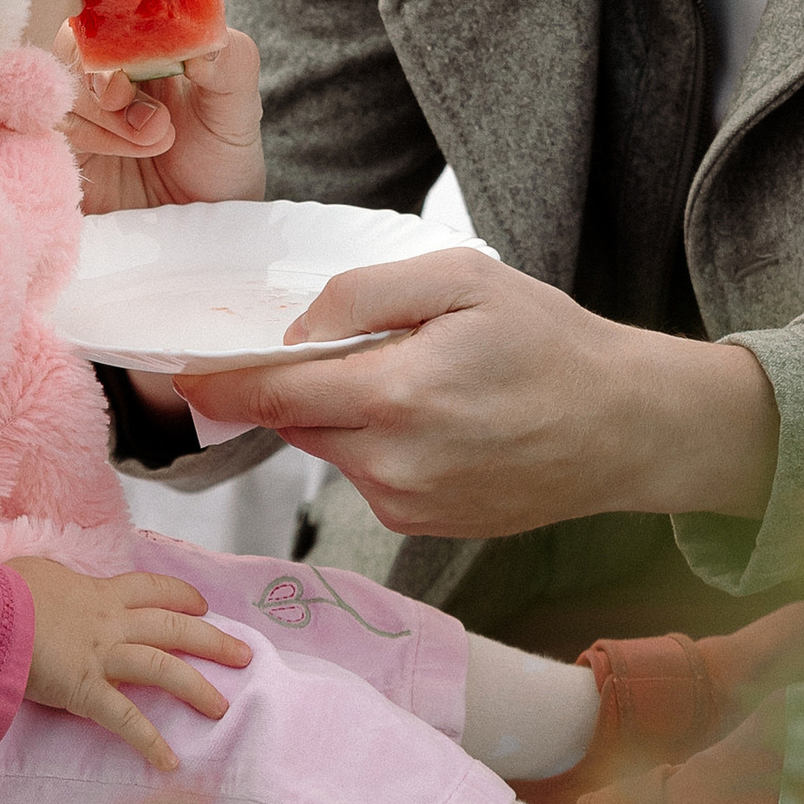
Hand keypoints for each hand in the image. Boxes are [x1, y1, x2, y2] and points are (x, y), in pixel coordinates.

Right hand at [8, 557, 252, 771]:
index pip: (151, 590)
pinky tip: (169, 763)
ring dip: (196, 689)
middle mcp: (110, 621)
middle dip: (212, 641)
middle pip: (173, 627)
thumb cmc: (2, 590)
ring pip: (163, 668)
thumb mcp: (36, 574)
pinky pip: (124, 719)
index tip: (201, 606)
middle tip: (243, 655)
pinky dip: (148, 742)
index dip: (181, 597)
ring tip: (222, 709)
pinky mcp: (84, 688)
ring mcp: (101, 655)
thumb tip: (51, 588)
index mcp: (99, 593)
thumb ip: (56, 585)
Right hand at [61, 23, 265, 217]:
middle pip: (71, 48)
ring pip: (57, 93)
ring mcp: (78, 113)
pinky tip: (108, 166)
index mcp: (142, 47)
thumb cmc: (221, 162)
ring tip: (154, 144)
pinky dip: (76, 144)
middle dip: (106, 81)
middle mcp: (103, 74)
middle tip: (155, 125)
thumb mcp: (239, 111)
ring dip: (104, 122)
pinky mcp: (59, 153)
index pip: (108, 12)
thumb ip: (232, 65)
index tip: (134, 70)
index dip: (112, 32)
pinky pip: (40, 134)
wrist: (200, 229)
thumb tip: (201, 46)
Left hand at [174, 253, 780, 536]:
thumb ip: (361, 295)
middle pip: (295, 420)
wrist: (624, 427)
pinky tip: (439, 421)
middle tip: (352, 344)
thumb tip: (293, 329)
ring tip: (416, 379)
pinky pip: (366, 475)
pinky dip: (378, 443)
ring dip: (344, 412)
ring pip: (330, 447)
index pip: (271, 393)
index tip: (178, 367)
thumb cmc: (549, 342)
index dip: (217, 378)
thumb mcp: (461, 278)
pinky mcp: (421, 524)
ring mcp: (405, 505)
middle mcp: (391, 466)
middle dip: (299, 381)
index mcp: (395, 398)